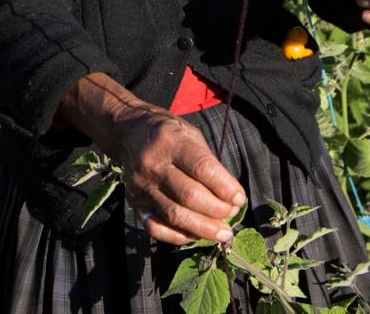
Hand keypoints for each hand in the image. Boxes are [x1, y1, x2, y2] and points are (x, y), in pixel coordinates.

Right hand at [109, 105, 245, 245]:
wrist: (129, 133)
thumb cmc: (169, 134)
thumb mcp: (191, 135)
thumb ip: (209, 163)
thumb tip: (230, 198)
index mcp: (170, 141)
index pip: (202, 169)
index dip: (225, 187)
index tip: (239, 198)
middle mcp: (152, 164)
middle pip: (190, 196)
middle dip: (218, 210)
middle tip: (231, 214)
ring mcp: (141, 185)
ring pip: (175, 215)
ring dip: (204, 229)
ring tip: (223, 233)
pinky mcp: (134, 202)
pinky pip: (156, 228)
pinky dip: (178, 237)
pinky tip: (195, 235)